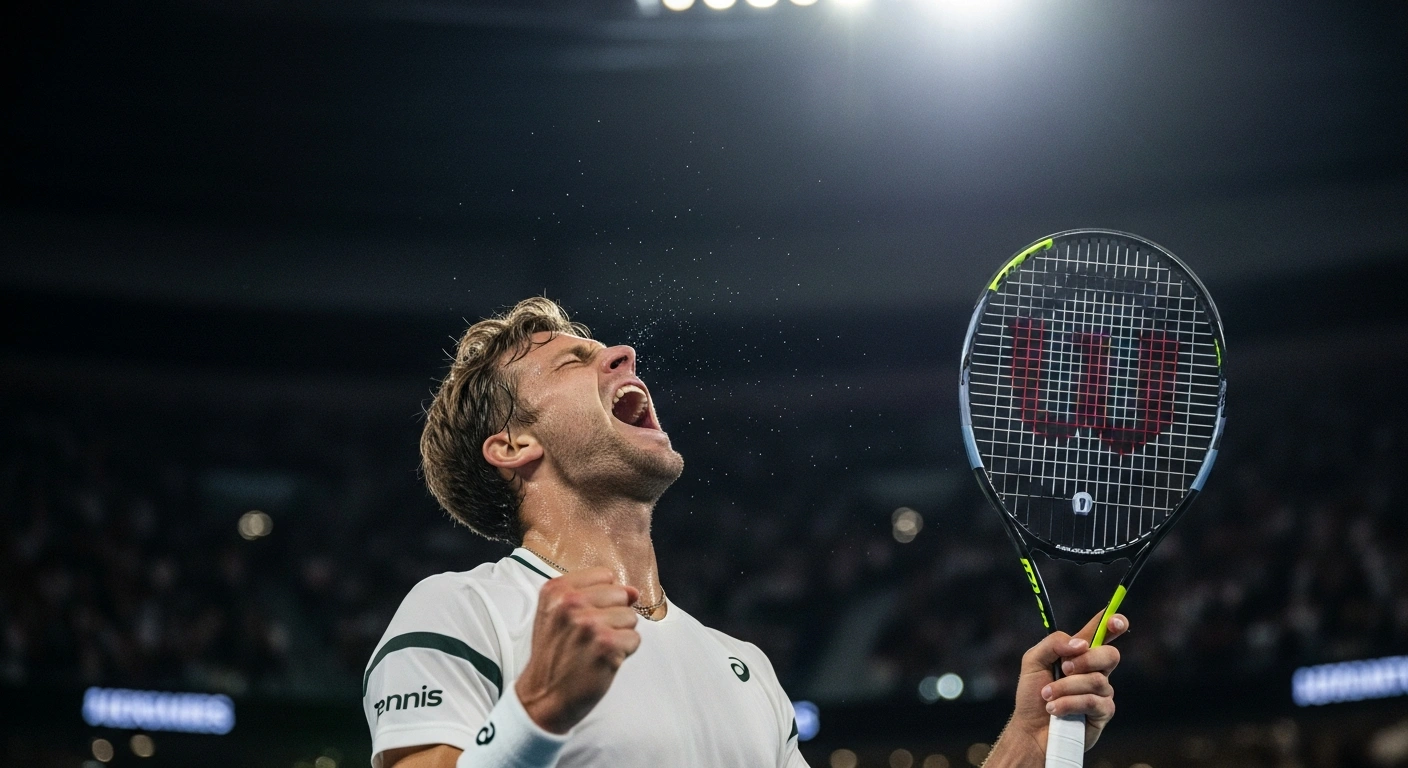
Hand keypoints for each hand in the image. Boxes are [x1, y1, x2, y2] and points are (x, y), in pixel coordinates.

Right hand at [515, 567, 641, 733]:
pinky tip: (603, 660)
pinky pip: (634, 638)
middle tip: (590, 637)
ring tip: (595, 649)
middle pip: (621, 595)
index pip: (605, 575)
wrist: (543, 696)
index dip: (603, 598)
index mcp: (556, 590)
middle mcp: (570, 603)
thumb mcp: (559, 615)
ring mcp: (589, 624)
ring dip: (619, 636)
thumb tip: (634, 591)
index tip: (585, 617)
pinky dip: (624, 653)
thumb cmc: (555, 655)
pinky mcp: (606, 645)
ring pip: (631, 617)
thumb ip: (594, 595)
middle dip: (614, 616)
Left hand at [989, 610, 1127, 763]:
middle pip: (1110, 655)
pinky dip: (1069, 703)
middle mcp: (1095, 670)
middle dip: (1086, 660)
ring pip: (1097, 680)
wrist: (1030, 728)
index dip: (1113, 624)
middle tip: (1063, 668)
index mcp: (1080, 654)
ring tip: (1047, 696)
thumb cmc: (1032, 694)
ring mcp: (1102, 692)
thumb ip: (1054, 643)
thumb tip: (1080, 645)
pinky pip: (1092, 701)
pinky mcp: (1103, 712)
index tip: (1117, 621)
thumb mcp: (1033, 660)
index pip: (1102, 634)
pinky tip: (1055, 709)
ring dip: (1066, 687)